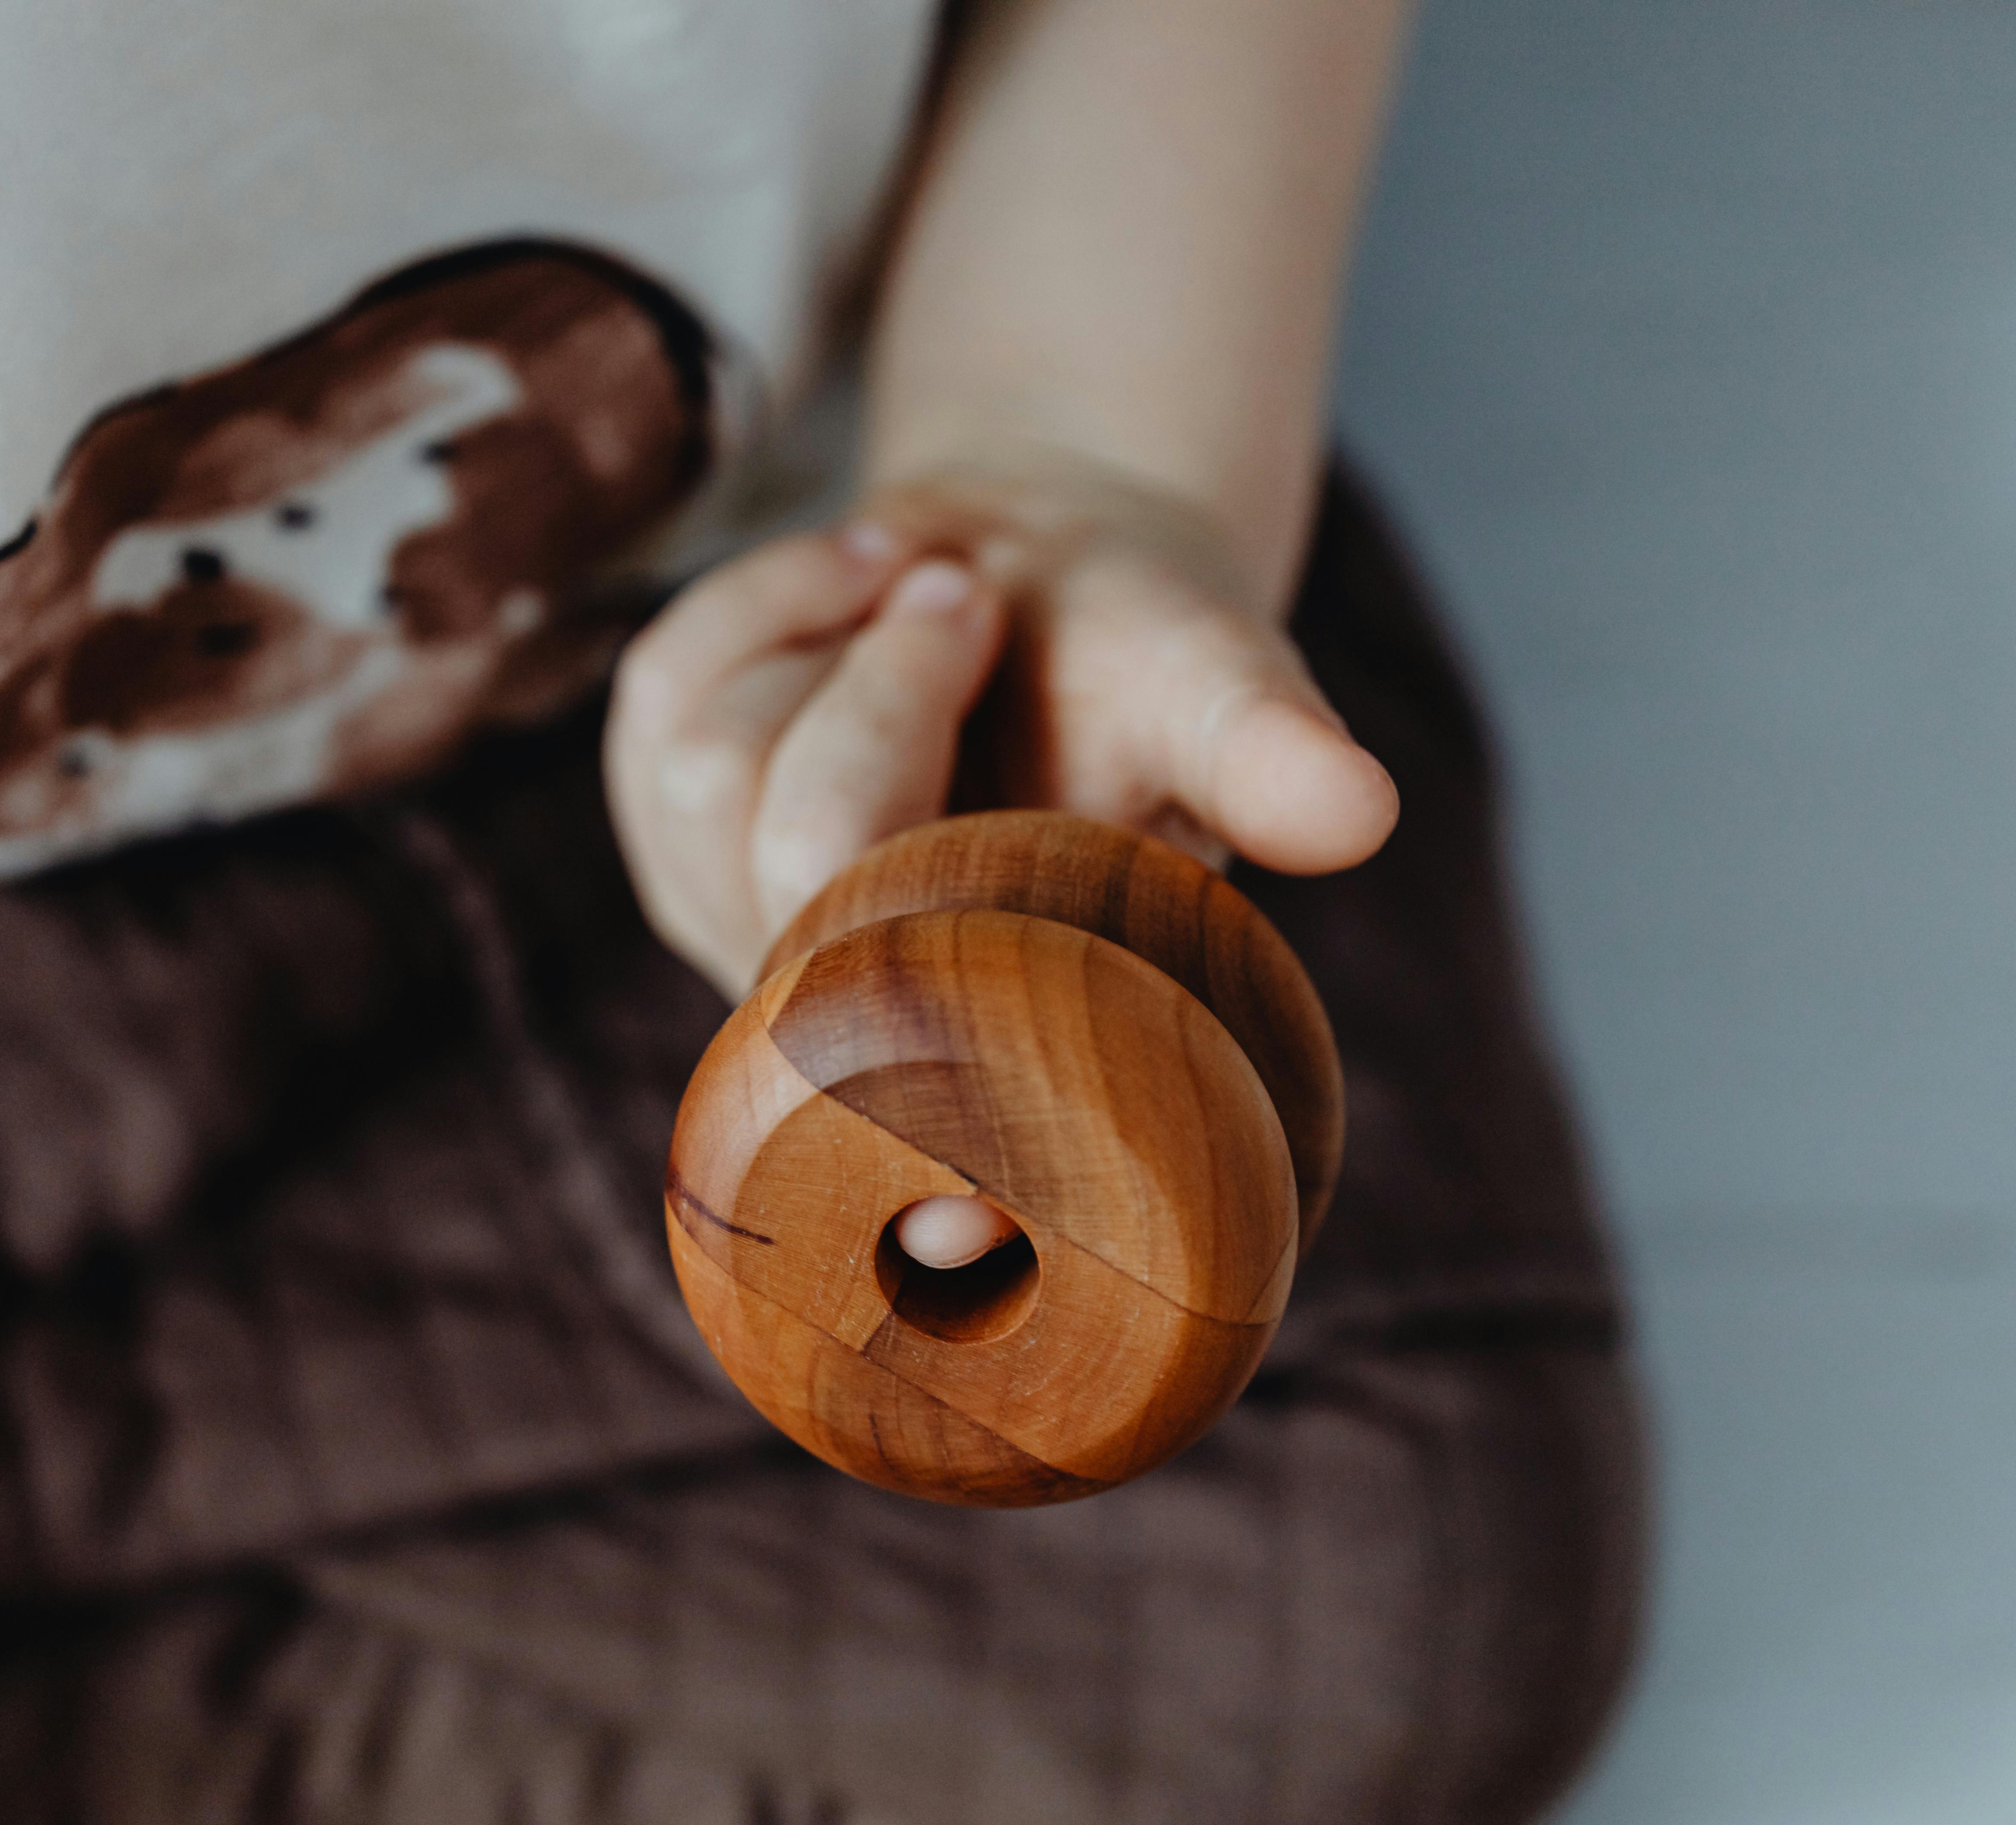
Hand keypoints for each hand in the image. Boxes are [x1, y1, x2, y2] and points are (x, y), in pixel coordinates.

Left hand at [604, 458, 1396, 1267]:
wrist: (1050, 590)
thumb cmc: (1145, 665)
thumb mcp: (1222, 691)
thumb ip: (1268, 757)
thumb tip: (1356, 809)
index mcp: (990, 1023)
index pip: (890, 1043)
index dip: (888, 986)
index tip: (944, 757)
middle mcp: (849, 1012)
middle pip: (792, 845)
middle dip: (893, 679)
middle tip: (977, 601)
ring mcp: (734, 924)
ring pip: (702, 761)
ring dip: (824, 624)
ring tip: (934, 593)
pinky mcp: (666, 829)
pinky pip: (659, 689)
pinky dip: (762, 596)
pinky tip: (853, 592)